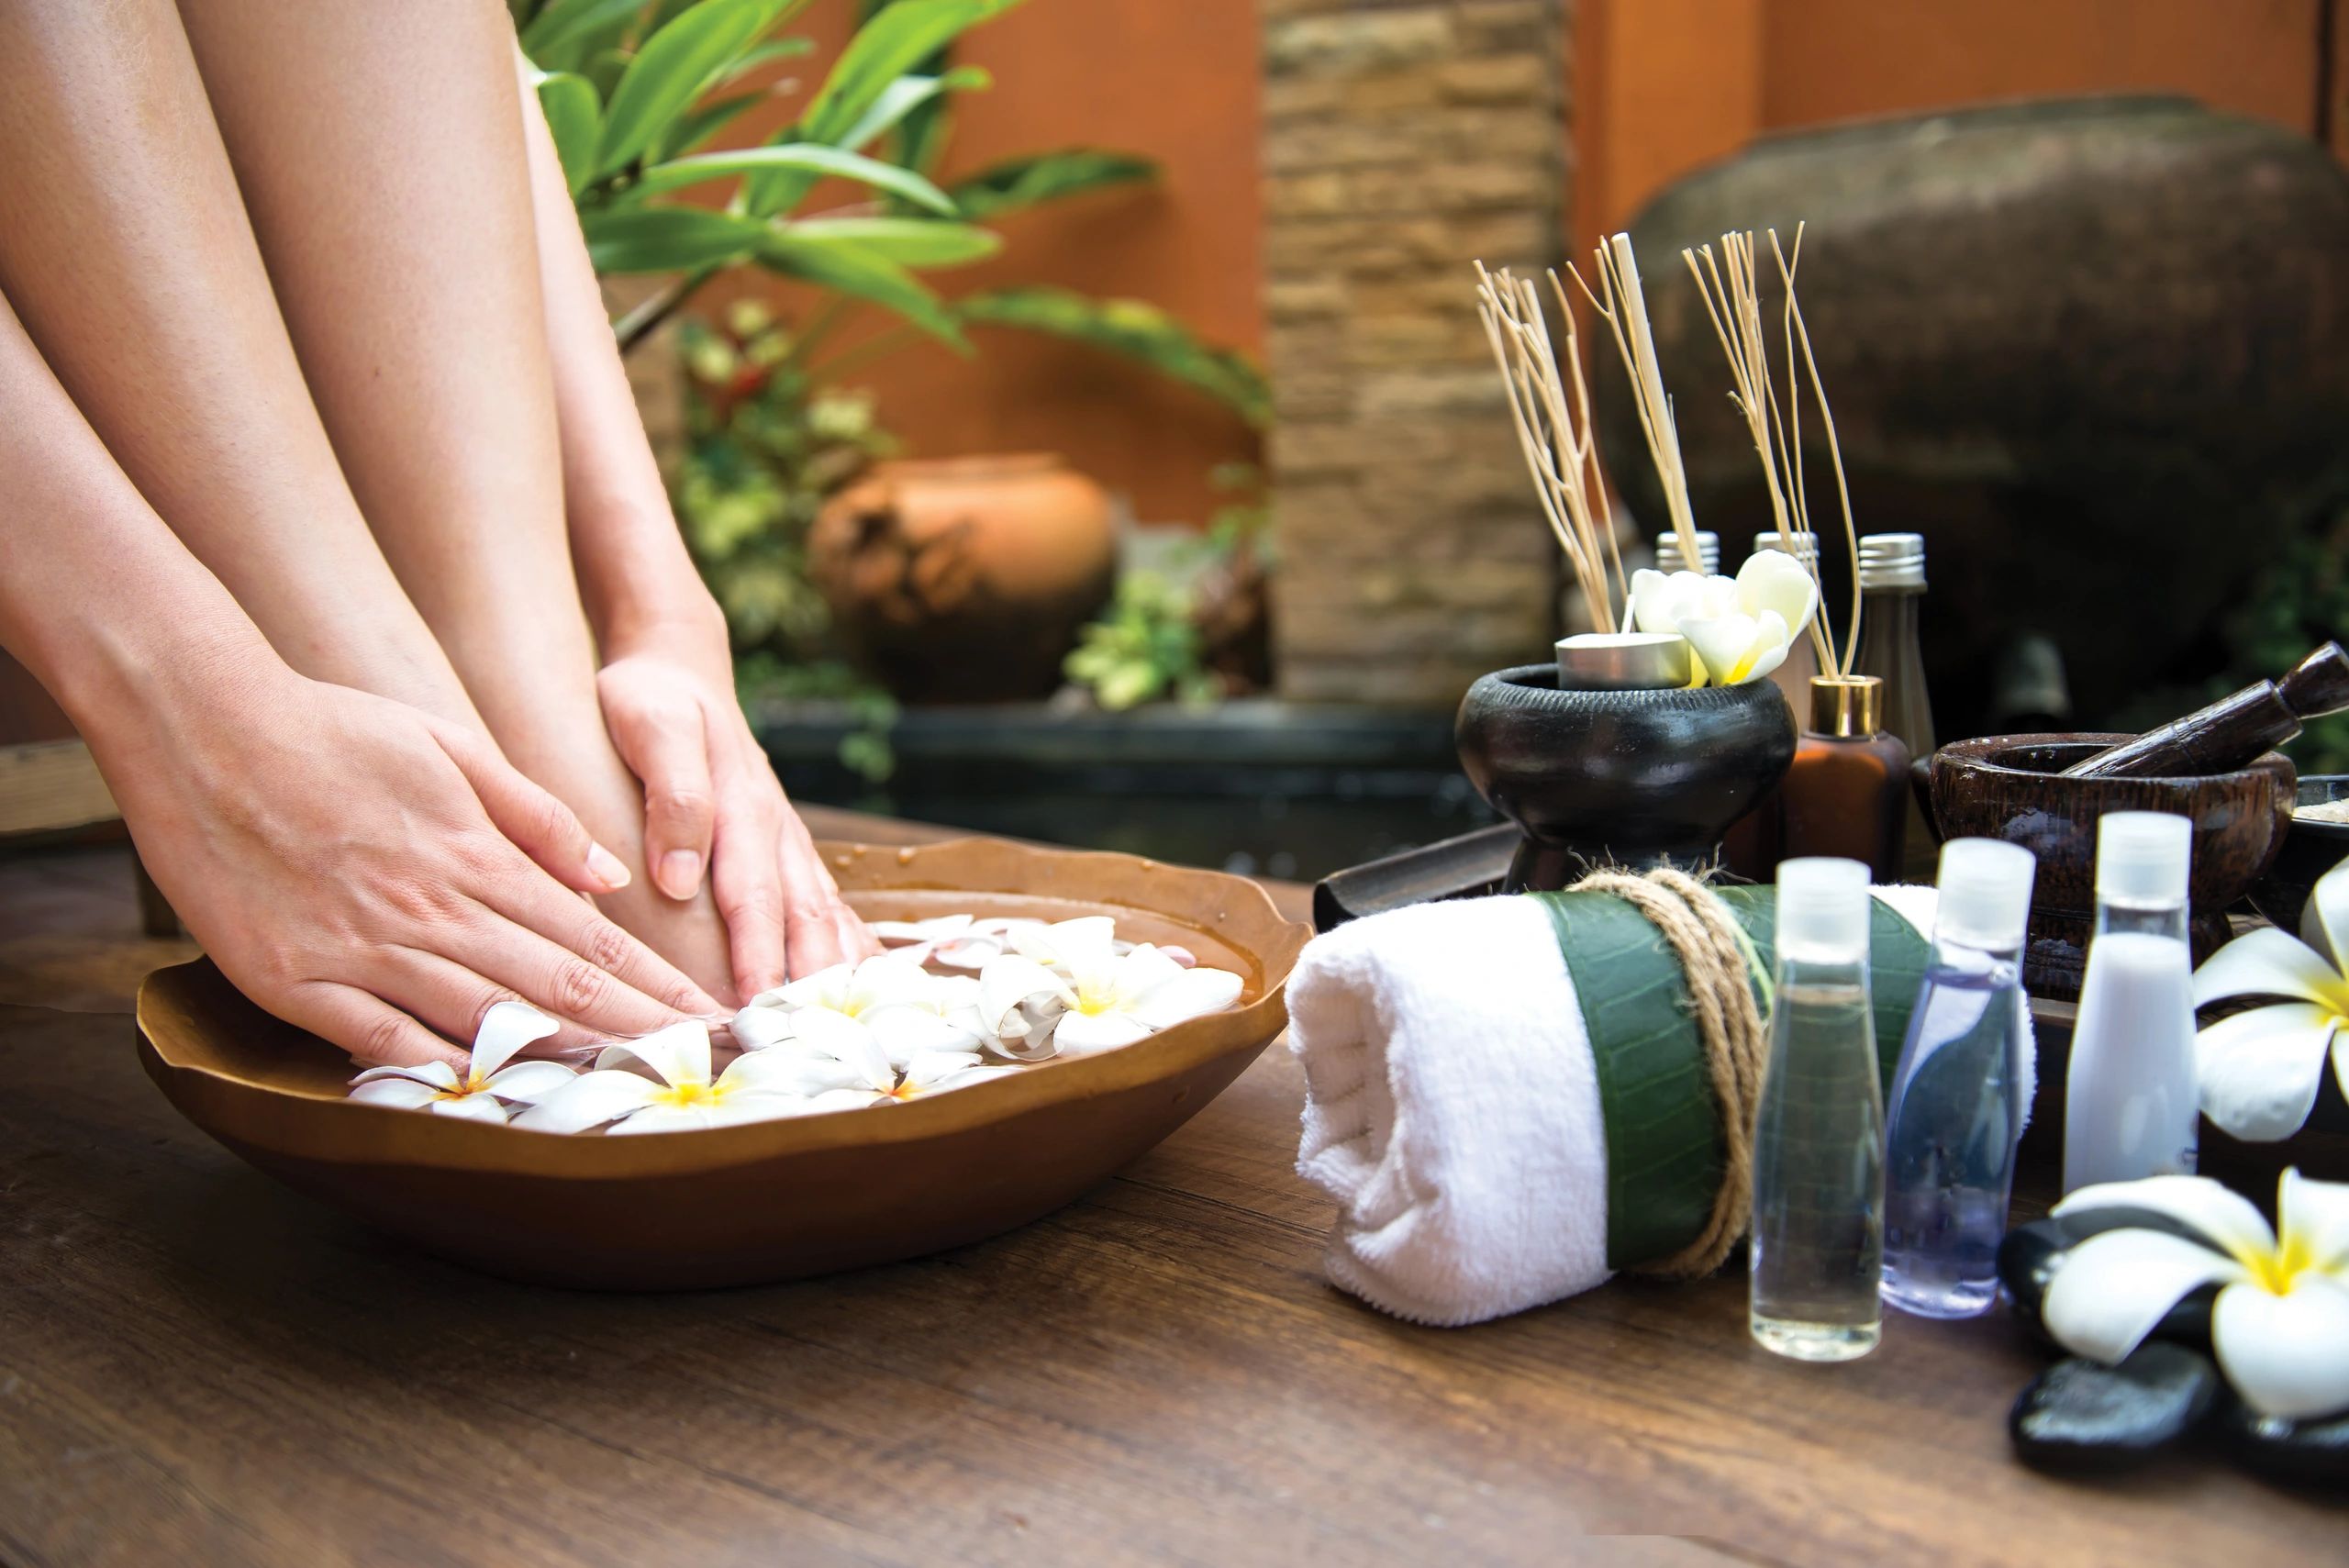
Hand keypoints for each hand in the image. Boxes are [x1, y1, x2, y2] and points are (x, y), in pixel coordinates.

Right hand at [96, 664, 722, 1067]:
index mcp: (474, 857)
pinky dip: (433, 1073)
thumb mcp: (448, 747)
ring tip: (623, 1095)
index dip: (650, 984)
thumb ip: (532, 816)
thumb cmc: (330, 729)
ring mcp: (363, 948)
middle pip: (554, 986)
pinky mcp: (295, 980)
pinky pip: (377, 1039)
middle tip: (694, 1072)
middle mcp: (431, 910)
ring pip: (481, 1018)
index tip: (702, 1018)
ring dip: (558, 1060)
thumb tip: (607, 875)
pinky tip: (485, 1103)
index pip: (587, 937)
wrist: (200, 725)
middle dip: (633, 1032)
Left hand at [595, 603, 876, 998]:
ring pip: (825, 916)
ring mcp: (791, 841)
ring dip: (835, 973)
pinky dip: (850, 945)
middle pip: (802, 919)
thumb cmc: (650, 699)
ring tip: (845, 1029)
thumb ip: (671, 796)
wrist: (678, 668)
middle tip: (807, 1046)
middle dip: (806, 983)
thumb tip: (676, 879)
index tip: (754, 1011)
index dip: (754, 958)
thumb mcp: (650, 726)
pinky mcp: (791, 849)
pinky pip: (830, 904)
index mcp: (742, 807)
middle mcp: (777, 830)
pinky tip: (863, 982)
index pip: (752, 899)